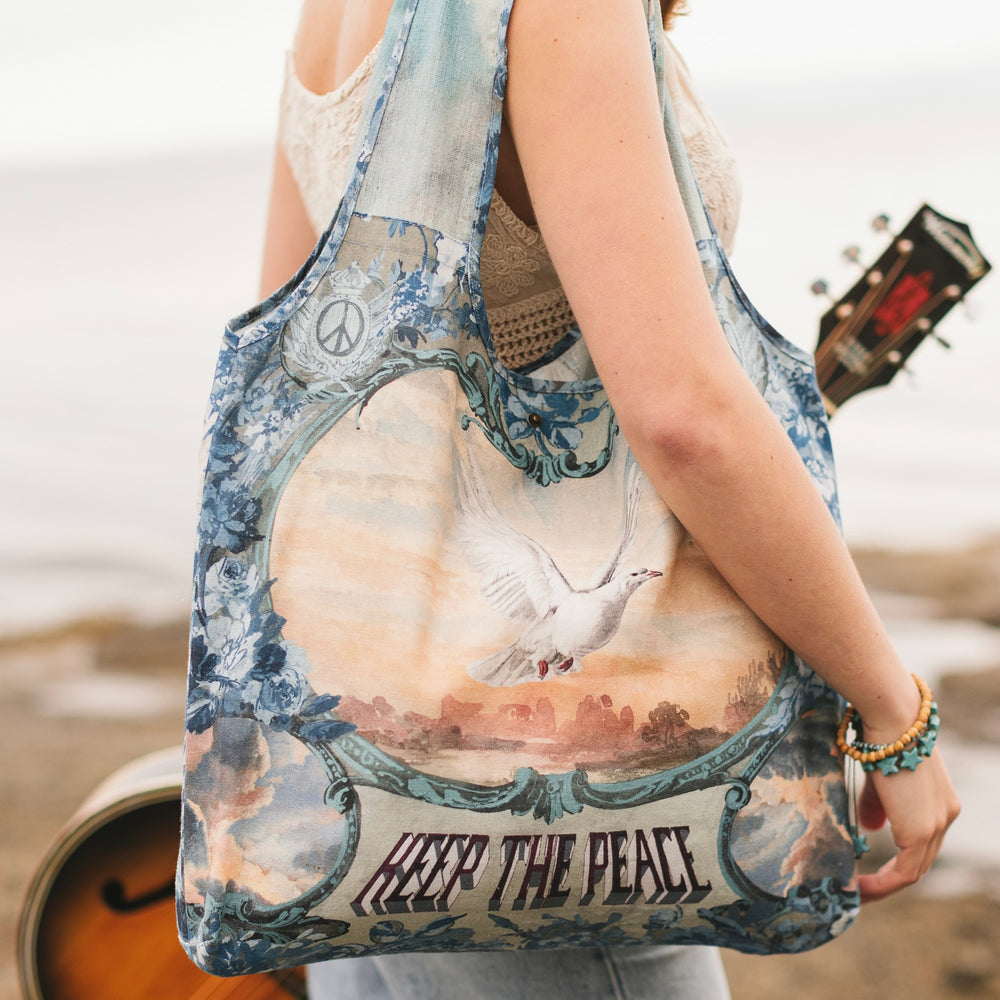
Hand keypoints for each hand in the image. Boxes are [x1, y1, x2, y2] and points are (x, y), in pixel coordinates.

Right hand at [855, 750, 960, 901]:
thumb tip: (870, 828)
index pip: (922, 839)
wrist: (894, 720)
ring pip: (915, 870)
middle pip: (921, 859)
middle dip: (891, 877)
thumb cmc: (882, 736)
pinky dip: (883, 884)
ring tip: (857, 892)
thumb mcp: (881, 774)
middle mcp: (945, 816)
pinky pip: (905, 872)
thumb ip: (878, 804)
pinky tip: (859, 886)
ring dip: (885, 886)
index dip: (898, 854)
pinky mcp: (920, 831)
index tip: (873, 864)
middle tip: (862, 886)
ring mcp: (936, 826)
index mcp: (940, 801)